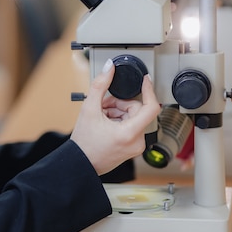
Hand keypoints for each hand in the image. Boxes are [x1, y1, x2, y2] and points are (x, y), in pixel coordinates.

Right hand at [70, 58, 160, 175]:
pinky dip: (120, 121)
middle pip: (137, 110)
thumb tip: (109, 68)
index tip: (145, 81)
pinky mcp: (133, 148)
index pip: (151, 107)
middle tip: (103, 106)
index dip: (149, 90)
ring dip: (118, 112)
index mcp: (130, 133)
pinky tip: (106, 124)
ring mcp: (136, 146)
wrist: (80, 164)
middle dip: (120, 104)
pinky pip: (132, 126)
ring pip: (134, 117)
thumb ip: (100, 85)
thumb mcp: (89, 109)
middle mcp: (137, 142)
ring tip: (102, 116)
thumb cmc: (84, 143)